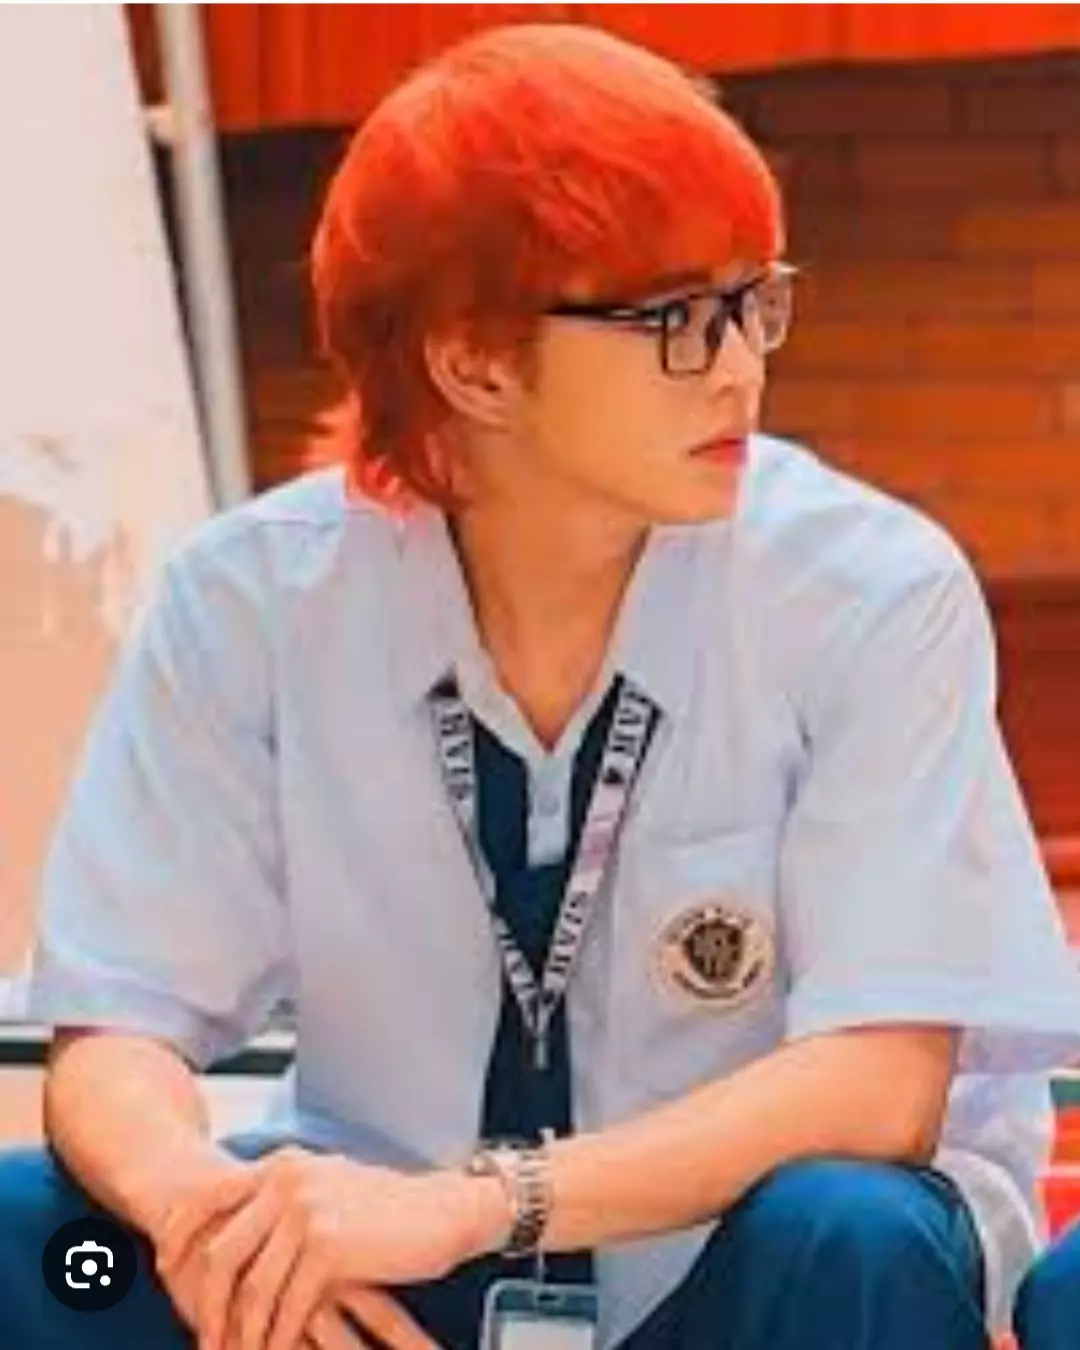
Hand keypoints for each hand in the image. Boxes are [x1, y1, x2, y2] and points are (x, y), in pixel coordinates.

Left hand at [156, 1145, 468, 1349]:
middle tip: (205, 1335)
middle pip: (222, 1253)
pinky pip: (287, 1306)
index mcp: (283, 1164)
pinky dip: (278, 1337)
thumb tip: (239, 1233)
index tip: (165, 1267)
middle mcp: (287, 1180)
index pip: (210, 1197)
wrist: (446, 1209)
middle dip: (208, 1304)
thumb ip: (283, 1200)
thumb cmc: (390, 1206)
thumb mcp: (327, 1186)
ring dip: (243, 1332)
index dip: (181, 1236)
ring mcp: (305, 1211)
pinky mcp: (327, 1246)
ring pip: (252, 1288)